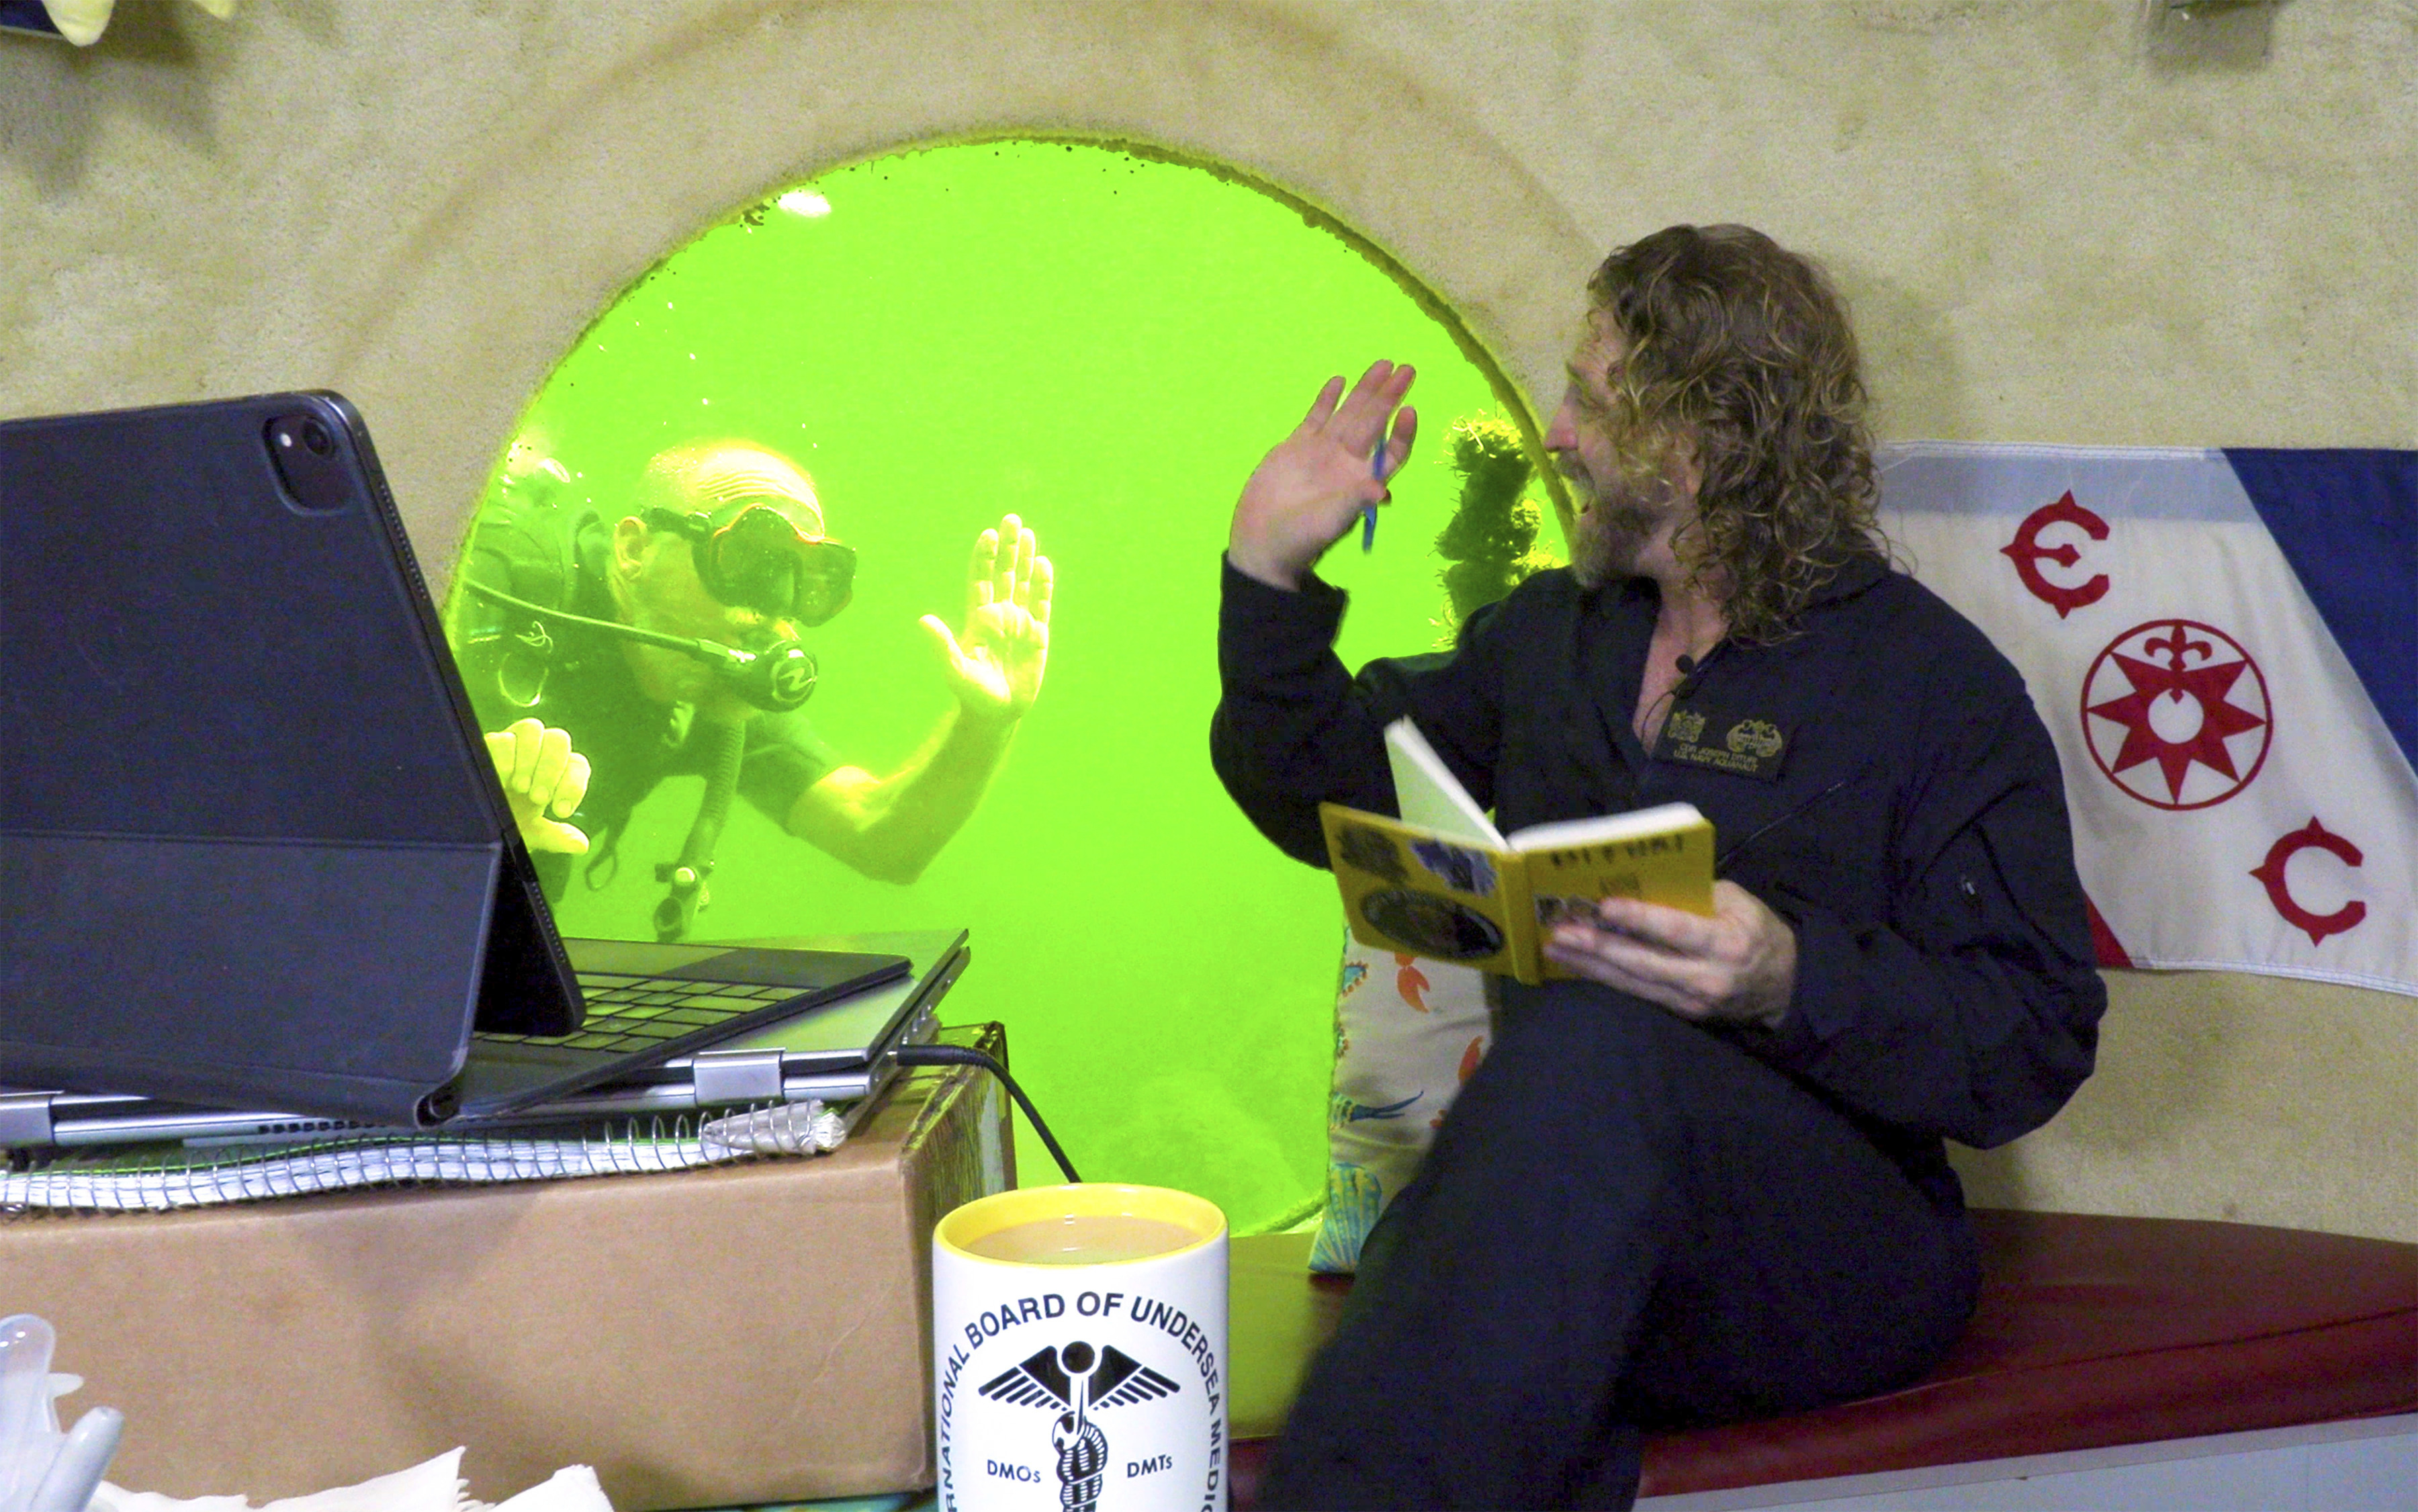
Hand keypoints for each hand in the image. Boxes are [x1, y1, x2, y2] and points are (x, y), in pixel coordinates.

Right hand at [483, 717, 591, 853]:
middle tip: (538, 797)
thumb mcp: (532, 833)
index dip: (574, 785)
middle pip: (559, 740)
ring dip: (529, 758)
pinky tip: (501, 777)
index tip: (561, 811)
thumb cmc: (509, 820)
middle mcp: (540, 751)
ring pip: (532, 729)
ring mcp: (516, 743)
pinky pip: (502, 736)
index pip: (577, 765)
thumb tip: (580, 845)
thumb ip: (555, 837)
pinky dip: (504, 756)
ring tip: (520, 786)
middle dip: (551, 769)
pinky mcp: (492, 742)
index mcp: (558, 771)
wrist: (477, 819)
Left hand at [923, 513, 1053, 719]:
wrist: (997, 712)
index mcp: (978, 618)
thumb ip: (942, 645)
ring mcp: (1020, 622)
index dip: (985, 557)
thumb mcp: (954, 669)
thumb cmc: (972, 693)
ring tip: (1028, 534)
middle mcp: (999, 614)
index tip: (989, 534)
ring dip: (1026, 559)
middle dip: (1008, 548)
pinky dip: (1044, 585)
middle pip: (1005, 573)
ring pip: (1024, 583)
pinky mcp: (1038, 634)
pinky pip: (1042, 603)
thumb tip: (923, 621)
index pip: (981, 579)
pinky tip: (1045, 565)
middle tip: (1012, 520)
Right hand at [1227, 360, 1417, 588]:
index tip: (1409, 410)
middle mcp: (1347, 461)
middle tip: (1407, 370)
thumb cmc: (1302, 538)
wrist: (1262, 541)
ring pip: (1349, 413)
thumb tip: (1384, 491)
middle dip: (1390, 397)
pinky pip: (1316, 417)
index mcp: (1361, 479)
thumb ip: (1355, 501)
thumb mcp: (1331, 522)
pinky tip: (1339, 380)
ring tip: (1383, 364)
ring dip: (1366, 390)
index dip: (1402, 432)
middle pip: (1374, 423)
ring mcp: (1322, 450)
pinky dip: (1326, 400)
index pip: (1391, 451)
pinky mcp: (1296, 445)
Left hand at [1542, 881, 1797, 1027]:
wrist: (1785, 988)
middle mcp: (1707, 977)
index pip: (1676, 930)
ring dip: (1592, 967)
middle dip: (1598, 947)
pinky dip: (1608, 979)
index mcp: (1727, 942)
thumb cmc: (1759, 933)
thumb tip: (1649, 885)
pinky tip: (1580, 966)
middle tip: (1561, 933)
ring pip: (1634, 984)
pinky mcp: (1683, 1013)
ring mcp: (1693, 1001)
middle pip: (1644, 963)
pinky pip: (1639, 995)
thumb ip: (1699, 893)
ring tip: (1557, 949)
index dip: (1639, 919)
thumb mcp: (1741, 903)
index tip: (1605, 907)